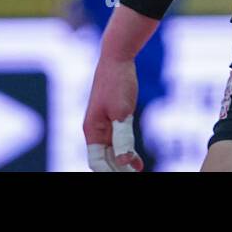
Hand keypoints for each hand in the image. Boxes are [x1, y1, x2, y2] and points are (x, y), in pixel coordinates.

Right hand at [83, 55, 144, 171]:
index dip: (110, 171)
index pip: (96, 161)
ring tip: (138, 169)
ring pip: (111, 150)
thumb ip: (122, 138)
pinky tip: (136, 157)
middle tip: (135, 172)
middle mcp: (95, 129)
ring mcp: (103, 123)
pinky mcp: (112, 116)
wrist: (117, 57)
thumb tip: (123, 161)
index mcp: (92, 130)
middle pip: (104, 158)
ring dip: (123, 161)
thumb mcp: (122, 112)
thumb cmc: (117, 82)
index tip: (127, 174)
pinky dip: (126, 149)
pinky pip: (117, 139)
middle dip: (117, 168)